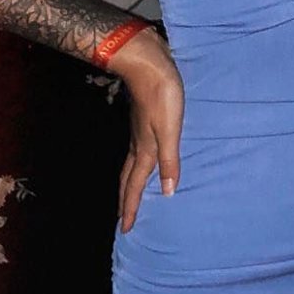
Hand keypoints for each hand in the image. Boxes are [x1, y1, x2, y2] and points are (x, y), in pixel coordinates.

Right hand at [110, 28, 185, 231]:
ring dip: (130, 181)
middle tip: (122, 217)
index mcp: (145, 150)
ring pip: (131, 163)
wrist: (147, 63)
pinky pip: (137, 150)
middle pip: (129, 177)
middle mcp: (139, 143)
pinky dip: (138, 163)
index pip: (136, 185)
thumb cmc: (162, 96)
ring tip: (130, 193)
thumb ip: (170, 160)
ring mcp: (140, 130)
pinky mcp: (144, 118)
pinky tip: (145, 156)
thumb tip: (169, 193)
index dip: (132, 207)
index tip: (125, 230)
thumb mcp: (171, 129)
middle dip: (126, 199)